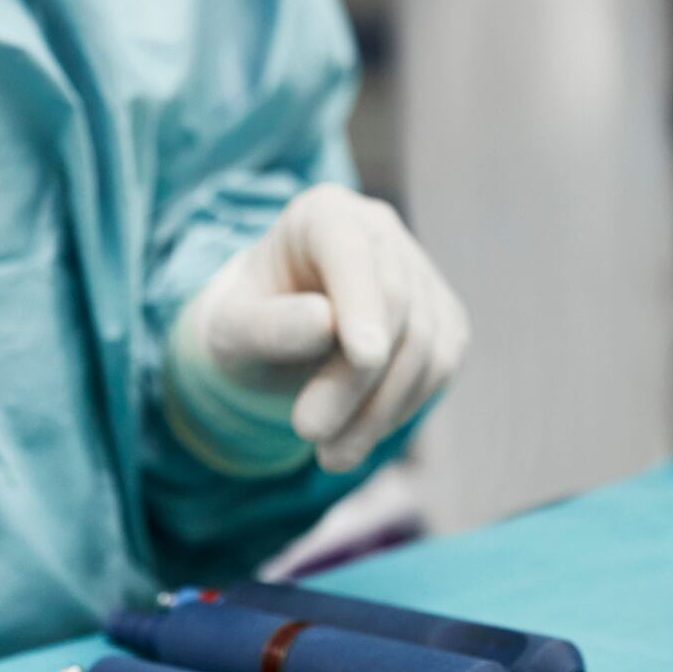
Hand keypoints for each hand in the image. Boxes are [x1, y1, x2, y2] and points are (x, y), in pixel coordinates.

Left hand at [172, 183, 468, 473]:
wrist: (269, 340)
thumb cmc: (244, 326)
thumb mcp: (231, 329)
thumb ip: (269, 324)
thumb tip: (325, 323)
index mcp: (324, 215)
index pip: (350, 251)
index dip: (362, 303)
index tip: (363, 356)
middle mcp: (379, 232)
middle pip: (395, 305)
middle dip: (355, 381)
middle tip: (308, 434)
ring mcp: (418, 272)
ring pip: (427, 344)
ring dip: (381, 411)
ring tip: (331, 457)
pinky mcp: (441, 317)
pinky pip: (440, 367)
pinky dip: (402, 410)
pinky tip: (359, 436)